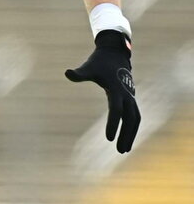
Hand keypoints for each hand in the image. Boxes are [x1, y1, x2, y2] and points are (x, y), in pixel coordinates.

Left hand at [65, 29, 139, 152]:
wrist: (115, 54)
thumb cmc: (99, 62)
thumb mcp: (88, 67)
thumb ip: (79, 73)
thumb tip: (67, 73)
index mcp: (116, 89)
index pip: (116, 110)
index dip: (113, 123)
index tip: (108, 138)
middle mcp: (127, 94)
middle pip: (130, 118)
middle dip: (126, 134)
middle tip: (119, 150)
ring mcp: (131, 96)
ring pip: (135, 118)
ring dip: (131, 134)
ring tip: (124, 150)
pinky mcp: (132, 98)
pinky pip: (135, 116)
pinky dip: (133, 128)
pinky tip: (127, 140)